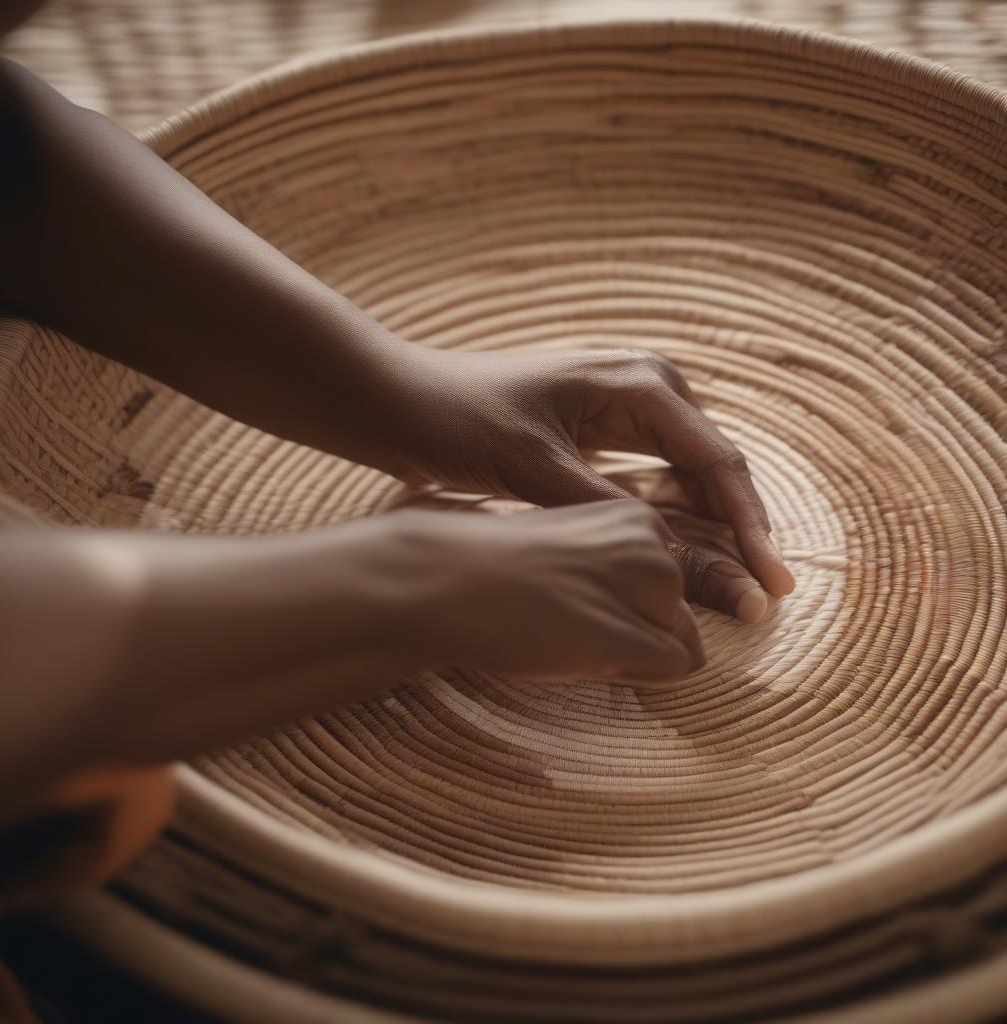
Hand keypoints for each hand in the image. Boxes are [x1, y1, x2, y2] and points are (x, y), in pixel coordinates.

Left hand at [381, 347, 794, 621]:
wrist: (405, 401)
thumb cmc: (462, 423)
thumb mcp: (535, 471)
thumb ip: (605, 511)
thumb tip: (668, 558)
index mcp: (639, 385)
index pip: (717, 463)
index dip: (751, 526)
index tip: (773, 582)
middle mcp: (645, 386)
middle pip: (713, 468)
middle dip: (740, 529)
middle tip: (764, 595)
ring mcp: (625, 405)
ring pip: (688, 474)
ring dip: (712, 525)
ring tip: (737, 585)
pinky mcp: (603, 428)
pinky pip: (656, 473)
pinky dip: (674, 513)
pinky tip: (686, 554)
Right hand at [393, 500, 703, 681]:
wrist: (442, 581)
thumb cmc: (497, 570)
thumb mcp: (574, 549)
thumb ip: (623, 569)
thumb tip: (674, 628)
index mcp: (638, 517)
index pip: (674, 581)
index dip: (628, 607)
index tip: (575, 597)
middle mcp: (653, 543)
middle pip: (683, 615)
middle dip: (638, 633)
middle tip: (570, 621)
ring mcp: (644, 586)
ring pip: (682, 643)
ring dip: (633, 654)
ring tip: (571, 635)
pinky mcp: (628, 630)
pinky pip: (675, 668)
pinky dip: (634, 674)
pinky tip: (581, 655)